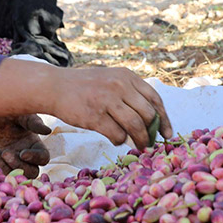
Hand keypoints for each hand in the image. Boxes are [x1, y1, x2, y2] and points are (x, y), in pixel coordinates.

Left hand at [0, 115, 52, 177]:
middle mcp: (22, 158)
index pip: (43, 158)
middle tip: (5, 152)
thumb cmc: (0, 111)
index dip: (35, 158)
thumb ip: (33, 122)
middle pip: (30, 173)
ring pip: (12, 177)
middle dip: (17, 165)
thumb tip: (48, 130)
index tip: (23, 153)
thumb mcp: (18, 114)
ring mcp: (7, 165)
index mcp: (32, 145)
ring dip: (2, 166)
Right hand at [45, 67, 172, 149]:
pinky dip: (120, 141)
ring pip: (135, 126)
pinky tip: (116, 139)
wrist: (54, 86)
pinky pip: (117, 135)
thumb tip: (153, 121)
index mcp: (127, 76)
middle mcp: (119, 86)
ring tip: (139, 146)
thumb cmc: (85, 86)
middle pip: (148, 114)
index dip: (164, 118)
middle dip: (153, 133)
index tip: (168, 133)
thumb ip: (130, 94)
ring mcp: (107, 100)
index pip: (155, 99)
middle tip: (151, 143)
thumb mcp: (111, 79)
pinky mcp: (95, 116)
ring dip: (140, 140)